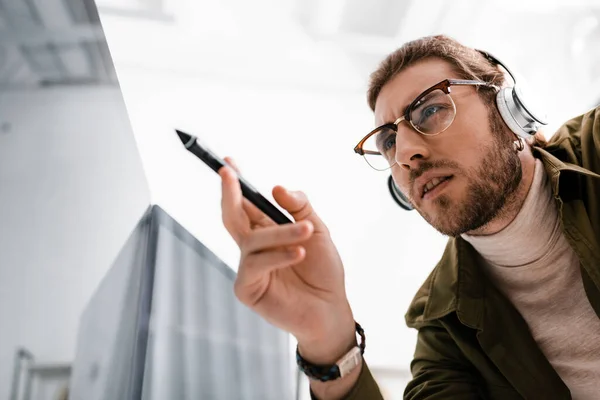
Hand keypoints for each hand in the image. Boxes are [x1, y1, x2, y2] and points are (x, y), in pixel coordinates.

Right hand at [219, 157, 355, 361]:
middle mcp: (253, 247)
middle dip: (230, 193)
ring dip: (282, 233)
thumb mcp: (317, 230)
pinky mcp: (247, 288)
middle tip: (228, 173)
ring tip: (308, 233)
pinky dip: (278, 256)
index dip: (235, 183)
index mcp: (266, 230)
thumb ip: (299, 207)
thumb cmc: (322, 271)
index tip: (228, 162)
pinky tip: (299, 254)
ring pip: (252, 239)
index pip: (246, 203)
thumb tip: (276, 187)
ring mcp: (248, 267)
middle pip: (232, 216)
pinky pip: (256, 264)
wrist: (331, 308)